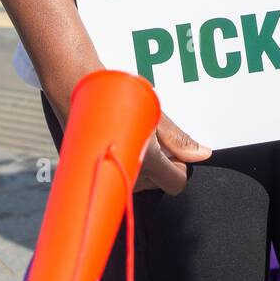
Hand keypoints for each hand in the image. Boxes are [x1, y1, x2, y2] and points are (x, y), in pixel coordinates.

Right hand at [46, 58, 211, 195]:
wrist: (77, 97)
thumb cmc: (116, 101)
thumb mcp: (154, 114)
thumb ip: (179, 139)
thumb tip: (202, 154)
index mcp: (147, 162)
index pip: (177, 183)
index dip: (180, 168)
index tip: (173, 152)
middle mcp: (130, 179)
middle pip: (160, 182)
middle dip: (162, 163)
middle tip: (147, 137)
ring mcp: (112, 183)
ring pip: (143, 182)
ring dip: (143, 164)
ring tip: (131, 138)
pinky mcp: (100, 180)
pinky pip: (124, 180)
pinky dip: (127, 166)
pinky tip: (120, 147)